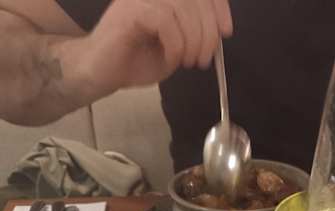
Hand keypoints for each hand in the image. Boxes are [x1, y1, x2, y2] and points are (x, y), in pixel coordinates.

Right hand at [80, 0, 231, 91]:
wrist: (102, 73)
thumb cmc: (136, 61)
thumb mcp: (176, 48)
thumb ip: (194, 34)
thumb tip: (218, 32)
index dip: (218, 6)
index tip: (225, 32)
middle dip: (208, 32)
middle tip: (202, 59)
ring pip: (182, 8)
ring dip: (193, 40)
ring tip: (189, 62)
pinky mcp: (130, 9)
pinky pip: (165, 20)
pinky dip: (176, 44)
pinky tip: (173, 58)